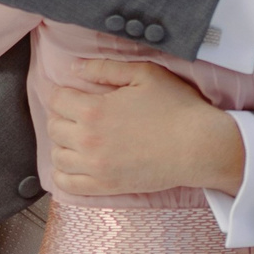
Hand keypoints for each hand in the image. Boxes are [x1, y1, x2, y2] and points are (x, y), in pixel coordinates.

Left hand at [47, 57, 243, 195]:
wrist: (199, 147)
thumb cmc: (177, 108)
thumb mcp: (145, 74)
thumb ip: (105, 68)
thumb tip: (73, 67)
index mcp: (94, 110)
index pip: (57, 99)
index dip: (64, 93)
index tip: (76, 94)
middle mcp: (88, 140)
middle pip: (53, 127)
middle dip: (63, 117)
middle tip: (81, 114)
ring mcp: (95, 167)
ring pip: (57, 156)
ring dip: (63, 144)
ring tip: (80, 138)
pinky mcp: (105, 186)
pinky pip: (67, 184)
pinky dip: (63, 174)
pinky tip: (75, 163)